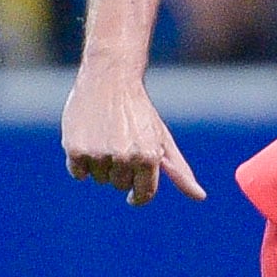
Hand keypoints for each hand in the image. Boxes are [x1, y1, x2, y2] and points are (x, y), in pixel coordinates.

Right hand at [63, 60, 204, 205]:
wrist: (109, 78)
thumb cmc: (139, 111)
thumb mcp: (162, 139)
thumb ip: (180, 171)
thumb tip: (200, 197)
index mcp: (149, 157)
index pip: (143, 194)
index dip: (138, 196)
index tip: (133, 196)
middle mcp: (125, 157)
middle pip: (119, 185)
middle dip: (120, 170)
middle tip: (119, 143)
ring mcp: (99, 154)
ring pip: (99, 178)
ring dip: (101, 164)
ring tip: (104, 137)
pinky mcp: (76, 149)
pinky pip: (78, 173)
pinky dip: (81, 162)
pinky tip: (88, 139)